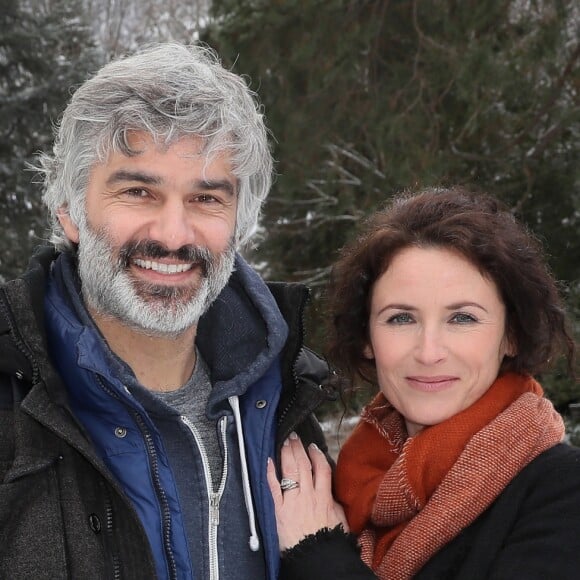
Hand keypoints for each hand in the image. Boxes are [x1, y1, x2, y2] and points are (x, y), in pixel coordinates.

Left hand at [267, 432, 348, 550]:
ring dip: (287, 454)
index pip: (322, 468)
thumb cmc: (328, 542)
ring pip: (290, 471)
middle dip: (298, 448)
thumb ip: (334, 504)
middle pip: (304, 465)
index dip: (317, 455)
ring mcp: (293, 500)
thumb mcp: (339, 520)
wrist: (315, 557)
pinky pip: (273, 487)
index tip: (313, 447)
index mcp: (324, 497)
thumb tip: (332, 495)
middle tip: (294, 436)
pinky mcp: (280, 510)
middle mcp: (308, 495)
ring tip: (285, 442)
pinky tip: (268, 461)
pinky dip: (270, 473)